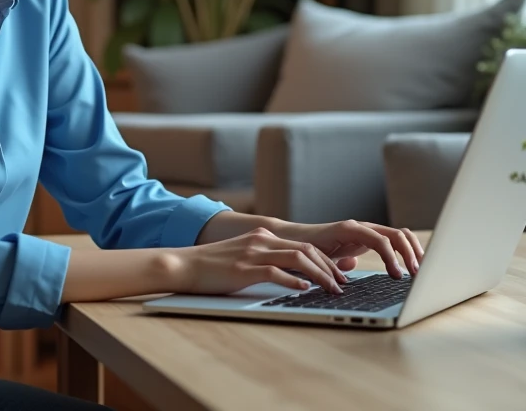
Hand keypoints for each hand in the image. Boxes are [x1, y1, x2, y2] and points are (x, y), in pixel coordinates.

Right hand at [171, 227, 348, 295]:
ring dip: (319, 275)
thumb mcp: (243, 256)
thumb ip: (266, 260)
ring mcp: (252, 253)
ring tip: (331, 289)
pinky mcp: (243, 269)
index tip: (337, 275)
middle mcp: (261, 240)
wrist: (183, 264)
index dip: (325, 260)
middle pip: (306, 249)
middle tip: (342, 284)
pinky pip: (275, 272)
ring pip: (297, 258)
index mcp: (262, 236)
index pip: (303, 245)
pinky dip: (293, 281)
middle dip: (329, 267)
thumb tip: (292, 275)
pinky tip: (304, 289)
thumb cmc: (212, 266)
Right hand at [274, 220, 423, 279]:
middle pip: (401, 234)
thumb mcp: (336, 261)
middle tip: (422, 275)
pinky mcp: (346, 229)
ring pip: (392, 235)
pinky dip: (388, 255)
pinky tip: (392, 272)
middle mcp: (363, 228)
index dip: (414, 252)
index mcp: (365, 236)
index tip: (425, 272)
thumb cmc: (310, 254)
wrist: (285, 244)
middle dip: (416, 253)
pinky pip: (375, 239)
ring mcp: (355, 226)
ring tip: (410, 275)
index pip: (398, 238)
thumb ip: (348, 260)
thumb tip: (354, 265)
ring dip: (406, 254)